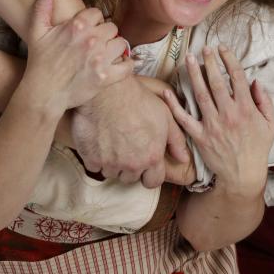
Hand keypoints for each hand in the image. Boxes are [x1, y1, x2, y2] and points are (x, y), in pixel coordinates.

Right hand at [23, 0, 132, 112]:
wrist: (43, 93)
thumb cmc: (39, 62)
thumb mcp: (37, 32)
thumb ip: (42, 7)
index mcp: (76, 26)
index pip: (97, 13)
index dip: (93, 21)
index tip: (88, 29)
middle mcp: (91, 40)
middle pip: (111, 27)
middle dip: (105, 34)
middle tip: (97, 43)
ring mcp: (100, 59)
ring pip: (122, 43)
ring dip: (115, 48)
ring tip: (106, 54)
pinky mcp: (106, 77)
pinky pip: (127, 66)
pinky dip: (126, 65)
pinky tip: (119, 65)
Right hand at [71, 76, 189, 186]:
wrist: (108, 91)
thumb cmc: (139, 101)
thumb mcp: (166, 117)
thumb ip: (176, 141)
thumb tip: (183, 158)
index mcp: (151, 158)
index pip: (153, 182)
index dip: (150, 174)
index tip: (146, 165)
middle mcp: (131, 165)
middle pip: (131, 178)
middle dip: (131, 168)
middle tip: (128, 149)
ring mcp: (109, 163)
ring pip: (112, 173)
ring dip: (113, 164)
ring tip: (114, 144)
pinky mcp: (91, 158)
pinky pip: (94, 167)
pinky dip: (96, 159)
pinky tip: (100, 142)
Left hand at [164, 45, 273, 195]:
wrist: (243, 175)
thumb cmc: (258, 149)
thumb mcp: (271, 125)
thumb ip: (266, 102)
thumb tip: (256, 82)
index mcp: (246, 109)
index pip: (236, 77)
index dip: (229, 60)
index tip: (222, 48)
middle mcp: (228, 114)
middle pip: (216, 82)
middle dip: (210, 62)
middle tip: (204, 48)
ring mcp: (212, 125)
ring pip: (200, 94)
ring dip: (193, 75)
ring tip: (187, 59)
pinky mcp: (200, 136)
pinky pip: (184, 119)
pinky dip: (175, 105)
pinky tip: (168, 91)